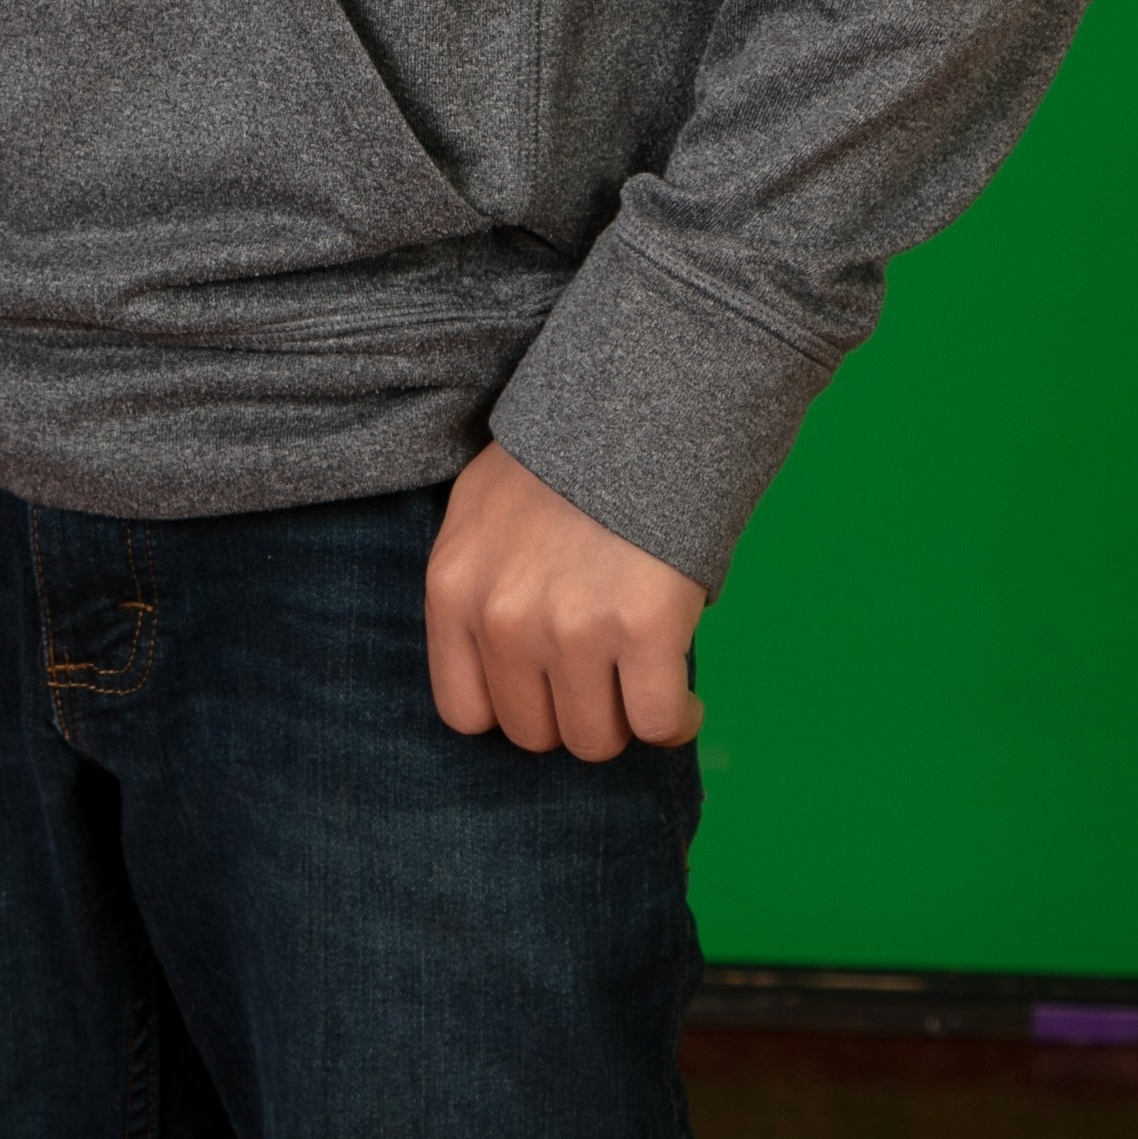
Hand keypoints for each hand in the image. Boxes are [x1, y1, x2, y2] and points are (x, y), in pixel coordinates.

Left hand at [424, 441, 705, 759]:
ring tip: (642, 683)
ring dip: (624, 721)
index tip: (548, 691)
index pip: (466, 712)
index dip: (515, 708)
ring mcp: (572, 626)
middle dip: (573, 713)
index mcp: (454, 587)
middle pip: (535, 733)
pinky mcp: (642, 628)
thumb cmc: (564, 458)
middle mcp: (502, 617)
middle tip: (604, 678)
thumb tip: (501, 666)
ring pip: (595, 739)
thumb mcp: (484, 511)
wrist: (639, 399)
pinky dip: (675, 722)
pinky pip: (656, 724)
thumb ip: (481, 587)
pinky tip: (683, 701)